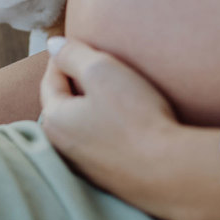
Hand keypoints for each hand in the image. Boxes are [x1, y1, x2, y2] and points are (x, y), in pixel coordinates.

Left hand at [38, 37, 187, 219]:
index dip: (65, 56)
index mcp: (54, 120)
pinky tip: (126, 121)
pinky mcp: (108, 176)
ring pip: (82, 124)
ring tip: (113, 90)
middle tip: (96, 64)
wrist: (168, 171)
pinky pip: (101, 142)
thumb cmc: (134, 117)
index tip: (80, 42)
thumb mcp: (101, 71)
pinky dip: (107, 126)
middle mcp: (62, 147)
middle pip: (64, 103)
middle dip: (76, 82)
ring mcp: (85, 166)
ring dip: (92, 106)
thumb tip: (52, 44)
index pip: (51, 79)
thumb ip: (73, 54)